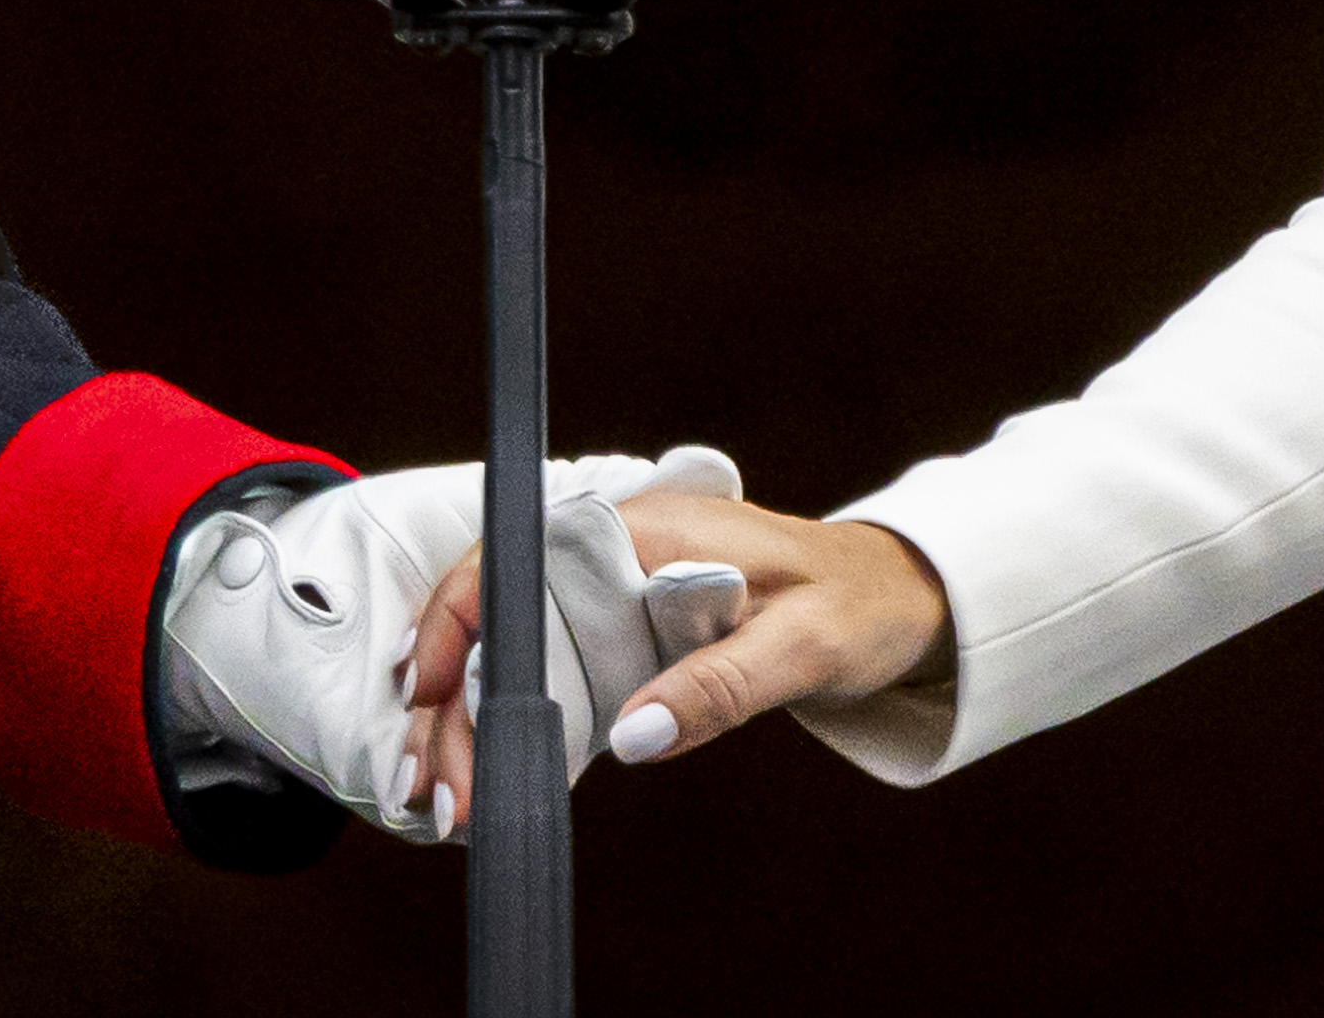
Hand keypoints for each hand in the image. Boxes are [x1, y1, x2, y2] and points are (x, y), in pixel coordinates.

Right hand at [409, 489, 948, 817]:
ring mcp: (618, 592)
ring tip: (446, 795)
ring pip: (514, 649)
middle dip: (452, 698)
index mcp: (646, 529)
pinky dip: (513, 722)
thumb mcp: (800, 647)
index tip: (426, 691)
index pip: (518, 559)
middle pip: (501, 616)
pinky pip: (552, 674)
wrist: (896, 597)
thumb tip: (636, 735)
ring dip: (469, 717)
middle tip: (436, 785)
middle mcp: (617, 552)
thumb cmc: (855, 603)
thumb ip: (718, 686)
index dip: (458, 621)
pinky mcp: (629, 635)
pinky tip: (488, 770)